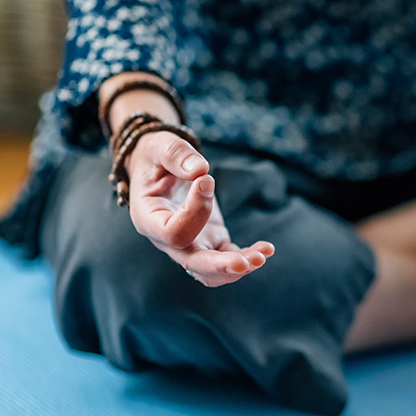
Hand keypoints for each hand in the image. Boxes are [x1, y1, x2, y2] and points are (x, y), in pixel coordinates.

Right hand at [126, 131, 274, 286]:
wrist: (158, 166)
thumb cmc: (156, 156)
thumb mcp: (160, 146)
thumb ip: (177, 156)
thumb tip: (201, 171)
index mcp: (149, 218)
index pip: (174, 232)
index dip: (195, 211)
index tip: (206, 180)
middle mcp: (166, 239)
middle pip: (193, 264)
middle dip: (221, 266)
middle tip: (245, 262)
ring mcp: (190, 243)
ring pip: (212, 270)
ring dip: (238, 266)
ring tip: (264, 253)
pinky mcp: (209, 240)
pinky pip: (227, 257)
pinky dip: (247, 256)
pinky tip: (267, 248)